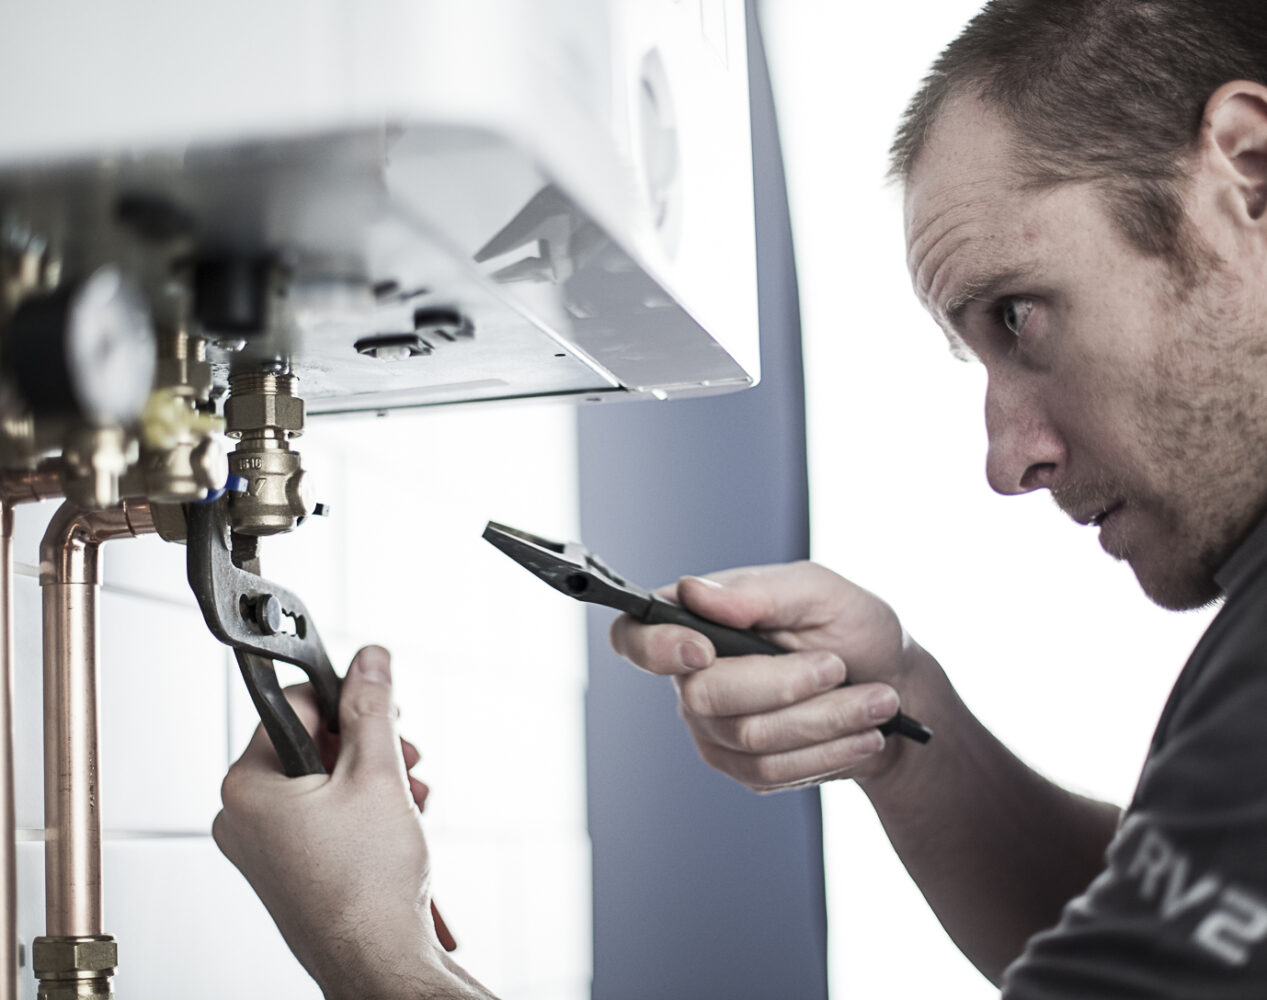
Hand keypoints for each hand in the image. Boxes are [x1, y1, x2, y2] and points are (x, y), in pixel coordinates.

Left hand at [213, 646, 490, 999]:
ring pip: (324, 782)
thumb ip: (372, 707)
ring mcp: (264, 849)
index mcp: (248, 787)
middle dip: (367, 747)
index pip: (295, 705)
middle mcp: (244, 818)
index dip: (346, 701)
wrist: (377, 962)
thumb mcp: (377, 774)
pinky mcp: (287, 870)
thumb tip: (370, 660)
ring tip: (409, 798)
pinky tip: (395, 824)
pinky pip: (323, 817)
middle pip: (312, 744)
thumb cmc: (368, 887)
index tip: (380, 710)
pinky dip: (362, 812)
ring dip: (372, 779)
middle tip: (405, 759)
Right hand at [610, 562, 921, 791]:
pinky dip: (827, 750)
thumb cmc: (852, 628)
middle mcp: (693, 676)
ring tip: (875, 700)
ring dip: (824, 720)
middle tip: (837, 666)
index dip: (654, 648)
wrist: (894, 688)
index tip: (702, 650)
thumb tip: (696, 591)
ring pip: (749, 738)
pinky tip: (860, 732)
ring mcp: (713, 727)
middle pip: (705, 697)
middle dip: (783, 685)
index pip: (635, 635)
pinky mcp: (741, 767)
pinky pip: (771, 770)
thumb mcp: (819, 591)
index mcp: (697, 619)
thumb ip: (759, 590)